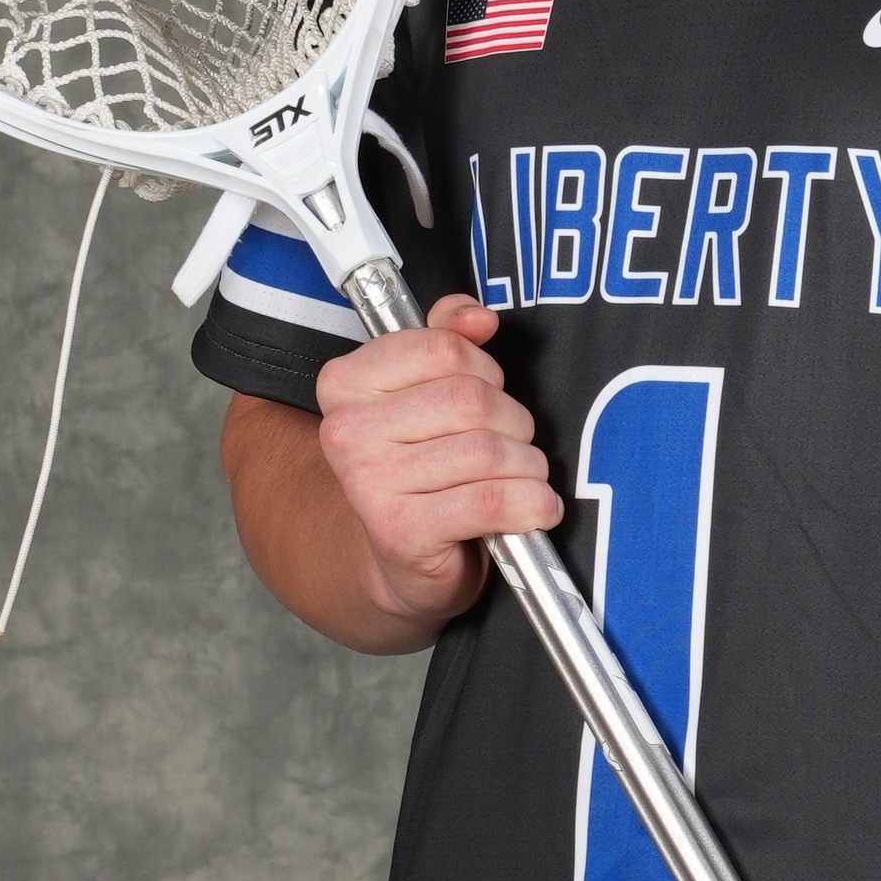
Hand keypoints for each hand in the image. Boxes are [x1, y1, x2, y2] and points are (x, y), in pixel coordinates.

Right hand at [313, 295, 561, 629]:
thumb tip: (477, 317)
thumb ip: (447, 341)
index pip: (442, 348)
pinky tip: (536, 509)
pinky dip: (530, 504)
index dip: (484, 369)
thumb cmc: (421, 471)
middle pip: (471, 398)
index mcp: (345, 383)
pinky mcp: (401, 530)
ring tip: (523, 478)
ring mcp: (369, 482)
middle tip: (511, 443)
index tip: (486, 392)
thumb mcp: (425, 395)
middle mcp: (346, 431)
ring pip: (487, 449)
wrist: (400, 563)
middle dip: (512, 421)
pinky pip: (491, 499)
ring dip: (527, 466)